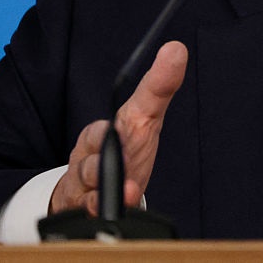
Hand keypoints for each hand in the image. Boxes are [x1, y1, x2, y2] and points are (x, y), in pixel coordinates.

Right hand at [49, 40, 187, 215]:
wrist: (93, 185)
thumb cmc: (124, 146)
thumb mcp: (144, 115)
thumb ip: (160, 86)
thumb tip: (176, 48)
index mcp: (101, 135)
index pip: (103, 133)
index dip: (108, 136)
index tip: (122, 133)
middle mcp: (89, 160)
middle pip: (91, 164)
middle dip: (105, 166)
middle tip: (123, 166)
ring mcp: (86, 187)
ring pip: (88, 190)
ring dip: (106, 190)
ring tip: (124, 189)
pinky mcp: (88, 210)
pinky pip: (91, 213)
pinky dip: (103, 211)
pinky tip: (118, 208)